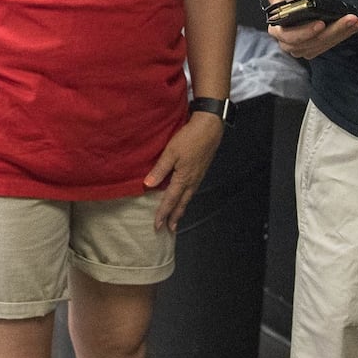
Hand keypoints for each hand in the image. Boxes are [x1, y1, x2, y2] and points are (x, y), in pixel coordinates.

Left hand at [145, 112, 223, 231]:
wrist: (210, 128)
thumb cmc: (189, 138)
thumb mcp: (171, 153)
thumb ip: (160, 169)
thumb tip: (148, 185)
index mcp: (183, 178)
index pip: (170, 200)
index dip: (163, 213)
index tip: (157, 225)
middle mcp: (192, 181)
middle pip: (182, 203)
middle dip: (174, 217)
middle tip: (169, 229)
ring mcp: (198, 176)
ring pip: (188, 198)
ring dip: (181, 209)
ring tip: (176, 218)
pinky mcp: (201, 170)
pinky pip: (192, 190)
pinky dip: (186, 198)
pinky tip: (184, 197)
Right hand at [266, 0, 357, 59]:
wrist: (288, 0)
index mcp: (277, 29)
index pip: (290, 36)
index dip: (305, 32)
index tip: (321, 23)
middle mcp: (287, 43)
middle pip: (311, 43)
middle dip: (333, 32)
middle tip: (350, 20)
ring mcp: (300, 48)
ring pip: (322, 45)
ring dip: (341, 35)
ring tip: (355, 22)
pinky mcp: (312, 48)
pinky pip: (327, 45)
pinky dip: (341, 36)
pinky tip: (353, 27)